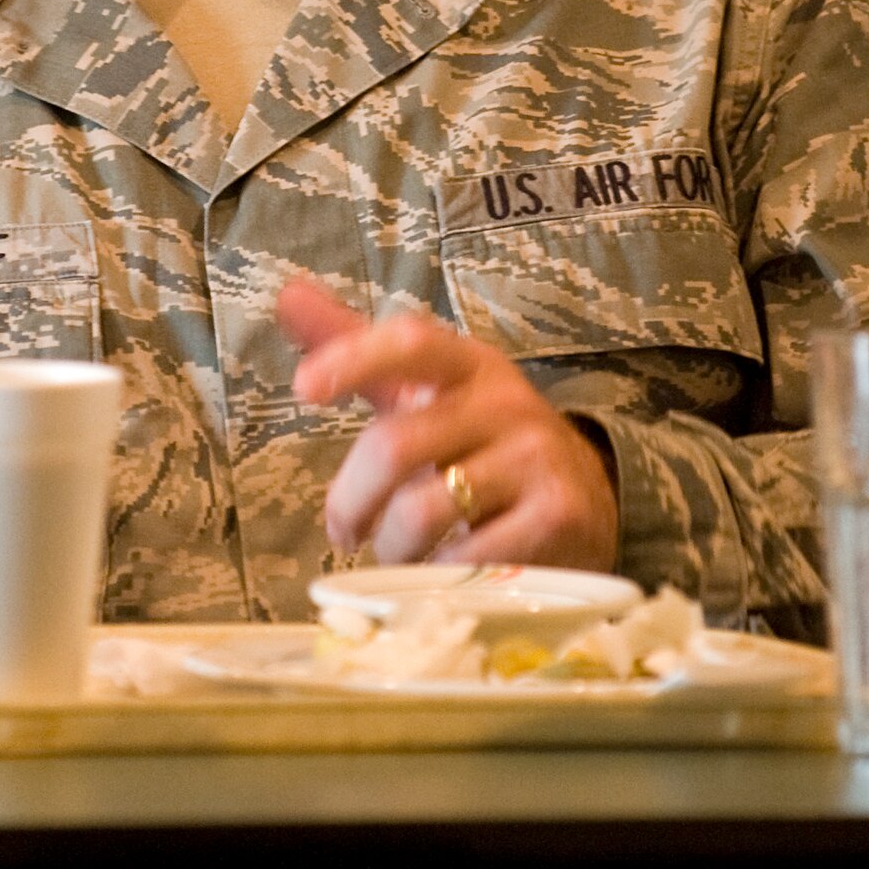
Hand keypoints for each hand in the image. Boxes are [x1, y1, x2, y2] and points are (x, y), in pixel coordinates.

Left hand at [278, 279, 617, 568]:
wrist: (582, 500)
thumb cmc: (477, 442)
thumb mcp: (423, 390)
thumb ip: (356, 347)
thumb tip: (287, 293)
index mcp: (468, 365)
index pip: (411, 342)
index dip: (354, 359)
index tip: (304, 388)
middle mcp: (505, 403)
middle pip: (395, 446)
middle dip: (350, 502)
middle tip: (343, 532)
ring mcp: (536, 459)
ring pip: (421, 512)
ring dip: (391, 548)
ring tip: (397, 554)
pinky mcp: (557, 517)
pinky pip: (466, 559)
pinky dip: (439, 576)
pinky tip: (444, 571)